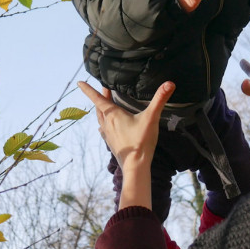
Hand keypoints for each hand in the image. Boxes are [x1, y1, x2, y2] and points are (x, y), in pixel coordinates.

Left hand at [77, 81, 175, 209]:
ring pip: (100, 119)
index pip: (97, 98)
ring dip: (100, 110)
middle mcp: (107, 123)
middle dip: (100, 97)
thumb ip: (160, 100)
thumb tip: (170, 83)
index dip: (88, 90)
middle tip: (103, 89)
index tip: (79, 82)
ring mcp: (108, 134)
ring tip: (102, 106)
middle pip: (99, 107)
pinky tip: (103, 127)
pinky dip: (103, 124)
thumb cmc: (141, 141)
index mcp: (113, 115)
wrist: (135, 165)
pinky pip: (103, 130)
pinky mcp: (111, 143)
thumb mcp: (151, 118)